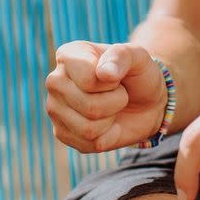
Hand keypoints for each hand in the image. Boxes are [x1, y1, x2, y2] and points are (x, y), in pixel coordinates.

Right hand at [46, 41, 166, 152]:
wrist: (144, 102)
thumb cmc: (137, 75)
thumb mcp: (138, 57)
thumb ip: (121, 56)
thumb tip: (103, 74)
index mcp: (68, 56)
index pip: (88, 80)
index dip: (112, 83)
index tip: (116, 76)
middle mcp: (55, 81)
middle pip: (89, 107)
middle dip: (115, 103)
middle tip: (118, 93)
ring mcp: (55, 109)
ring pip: (89, 129)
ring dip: (111, 120)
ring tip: (112, 107)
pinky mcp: (61, 133)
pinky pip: (90, 144)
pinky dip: (108, 136)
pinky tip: (108, 123)